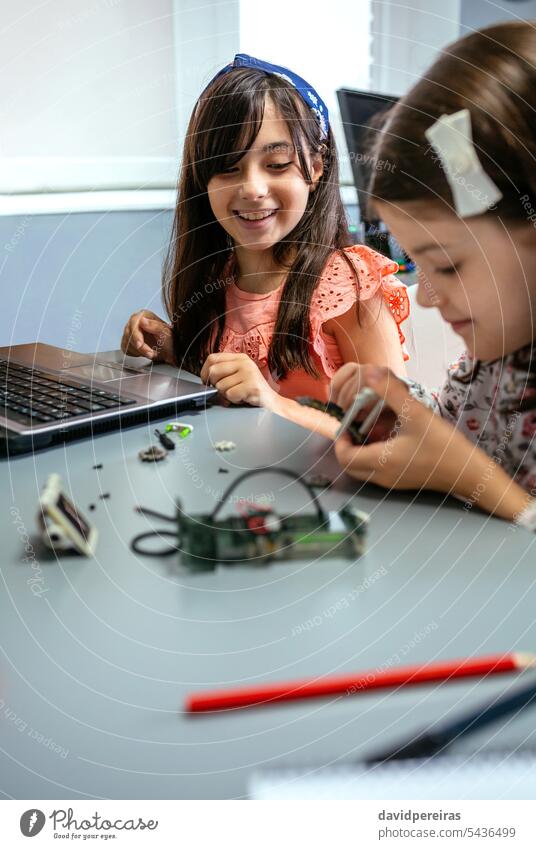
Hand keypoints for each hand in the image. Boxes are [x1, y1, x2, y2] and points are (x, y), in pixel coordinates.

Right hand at [120, 310, 173, 363]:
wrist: (170, 352)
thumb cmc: (170, 341)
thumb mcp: (166, 333)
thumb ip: (155, 326)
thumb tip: (142, 320)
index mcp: (145, 315)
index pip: (134, 321)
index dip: (136, 334)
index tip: (140, 344)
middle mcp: (136, 322)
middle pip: (129, 333)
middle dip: (140, 346)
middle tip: (150, 353)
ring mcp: (131, 332)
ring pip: (126, 342)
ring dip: (139, 351)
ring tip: (151, 353)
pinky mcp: (128, 341)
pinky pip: (126, 348)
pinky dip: (135, 353)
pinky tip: (144, 353)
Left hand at [200, 353, 277, 407]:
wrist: (273, 404)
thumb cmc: (252, 392)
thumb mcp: (238, 376)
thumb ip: (224, 372)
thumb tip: (205, 378)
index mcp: (240, 358)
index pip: (212, 358)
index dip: (205, 371)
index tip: (207, 381)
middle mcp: (244, 362)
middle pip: (213, 371)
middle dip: (215, 385)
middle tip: (226, 391)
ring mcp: (249, 373)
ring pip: (220, 385)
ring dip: (226, 395)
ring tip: (239, 394)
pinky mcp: (252, 385)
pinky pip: (230, 394)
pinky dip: (234, 400)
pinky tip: (243, 398)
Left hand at [332, 364, 529, 518]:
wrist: (469, 472)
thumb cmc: (444, 445)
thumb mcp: (416, 413)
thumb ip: (391, 392)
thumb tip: (371, 373)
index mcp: (381, 462)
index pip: (344, 456)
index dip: (340, 438)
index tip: (348, 421)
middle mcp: (381, 477)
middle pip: (349, 466)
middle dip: (346, 446)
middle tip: (355, 426)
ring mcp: (391, 482)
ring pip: (362, 470)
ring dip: (359, 452)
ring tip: (369, 430)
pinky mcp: (401, 482)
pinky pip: (375, 472)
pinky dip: (372, 457)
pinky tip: (387, 439)